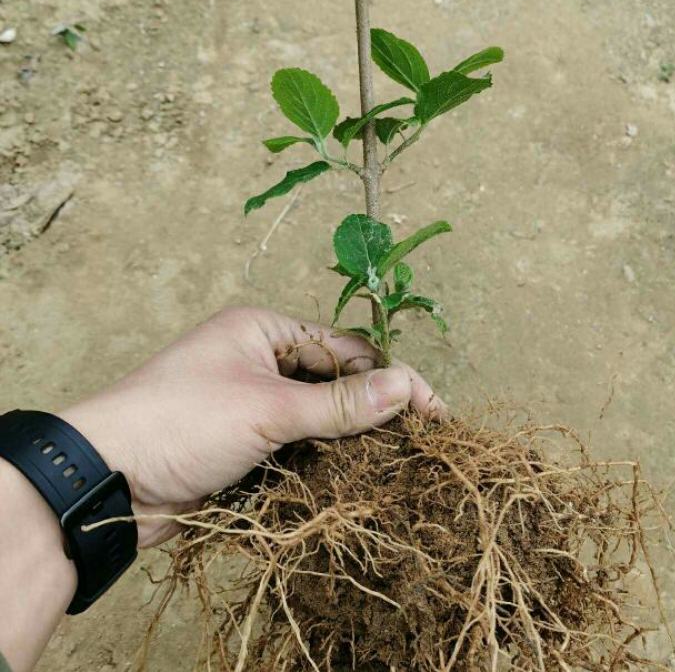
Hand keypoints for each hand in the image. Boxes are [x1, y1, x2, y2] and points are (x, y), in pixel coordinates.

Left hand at [60, 307, 443, 546]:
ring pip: (315, 418)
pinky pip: (294, 447)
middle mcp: (258, 360)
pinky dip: (321, 461)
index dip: (389, 377)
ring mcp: (248, 404)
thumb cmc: (182, 422)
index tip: (432, 411)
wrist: (106, 481)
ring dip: (347, 440)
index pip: (343, 347)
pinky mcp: (241, 445)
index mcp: (262, 329)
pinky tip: (352, 479)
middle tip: (420, 441)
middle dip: (371, 409)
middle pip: (332, 381)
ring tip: (396, 464)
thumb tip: (407, 387)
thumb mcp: (267, 408)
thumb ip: (339, 404)